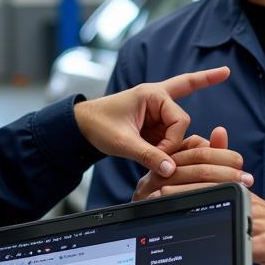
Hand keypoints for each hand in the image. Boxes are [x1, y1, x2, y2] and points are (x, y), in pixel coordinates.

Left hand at [73, 68, 229, 178]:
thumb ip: (147, 156)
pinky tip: (172, 155)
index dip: (172, 142)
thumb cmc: (99, 125)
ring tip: (152, 156)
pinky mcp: (153, 124)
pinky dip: (168, 147)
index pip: (179, 119)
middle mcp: (158, 99)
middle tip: (162, 160)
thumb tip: (170, 170)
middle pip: (182, 122)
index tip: (159, 156)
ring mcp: (156, 112)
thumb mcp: (123, 143)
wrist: (82, 126)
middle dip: (173, 142)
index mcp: (152, 94)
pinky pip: (169, 135)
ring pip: (177, 131)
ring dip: (170, 146)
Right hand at [133, 126, 252, 200]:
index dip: (221, 153)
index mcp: (166, 157)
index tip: (240, 161)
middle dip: (225, 170)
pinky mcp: (148, 204)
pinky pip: (179, 201)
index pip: (195, 149)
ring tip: (239, 189)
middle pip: (194, 164)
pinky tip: (219, 201)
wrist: (140, 226)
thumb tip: (220, 131)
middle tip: (246, 178)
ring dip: (219, 183)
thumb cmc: (171, 197)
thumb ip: (207, 154)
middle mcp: (156, 170)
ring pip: (189, 180)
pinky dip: (202, 199)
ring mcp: (150, 188)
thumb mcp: (189, 171)